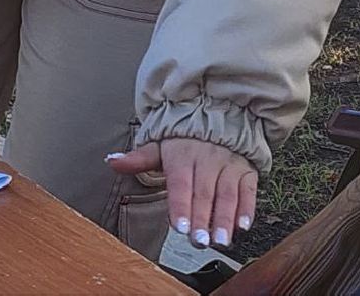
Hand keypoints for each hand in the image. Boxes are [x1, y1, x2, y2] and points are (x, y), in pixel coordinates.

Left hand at [107, 138, 257, 247]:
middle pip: (204, 192)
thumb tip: (111, 162)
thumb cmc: (183, 140)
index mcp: (181, 155)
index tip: (180, 228)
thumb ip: (138, 159)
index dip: (180, 206)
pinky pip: (248, 190)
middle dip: (202, 219)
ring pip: (227, 194)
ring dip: (225, 219)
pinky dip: (247, 208)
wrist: (215, 117)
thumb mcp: (159, 146)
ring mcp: (228, 164)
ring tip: (221, 241)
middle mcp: (206, 159)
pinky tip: (242, 226)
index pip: (180, 184)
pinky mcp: (246, 171)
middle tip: (199, 242)